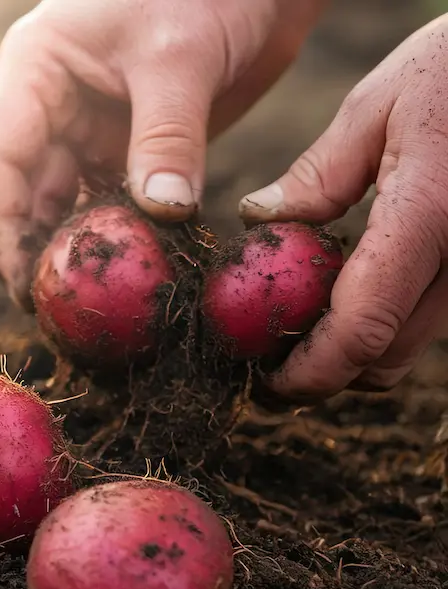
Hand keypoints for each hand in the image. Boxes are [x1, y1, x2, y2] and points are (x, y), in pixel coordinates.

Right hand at [0, 0, 327, 308]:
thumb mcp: (181, 57)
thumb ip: (167, 138)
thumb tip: (164, 216)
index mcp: (34, 72)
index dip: (1, 230)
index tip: (23, 284)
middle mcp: (50, 109)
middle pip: (22, 198)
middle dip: (33, 255)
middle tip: (56, 311)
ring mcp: (88, 133)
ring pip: (63, 210)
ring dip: (73, 255)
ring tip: (86, 305)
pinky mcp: (128, 153)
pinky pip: (109, 208)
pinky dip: (115, 242)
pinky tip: (125, 274)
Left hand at [240, 15, 447, 401]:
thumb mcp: (378, 106)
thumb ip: (319, 176)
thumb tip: (260, 221)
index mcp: (429, 215)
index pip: (362, 328)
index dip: (309, 372)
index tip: (266, 381)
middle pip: (383, 357)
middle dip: (320, 373)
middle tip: (266, 359)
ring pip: (406, 348)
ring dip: (348, 356)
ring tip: (296, 330)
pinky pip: (425, 321)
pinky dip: (378, 328)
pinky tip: (342, 300)